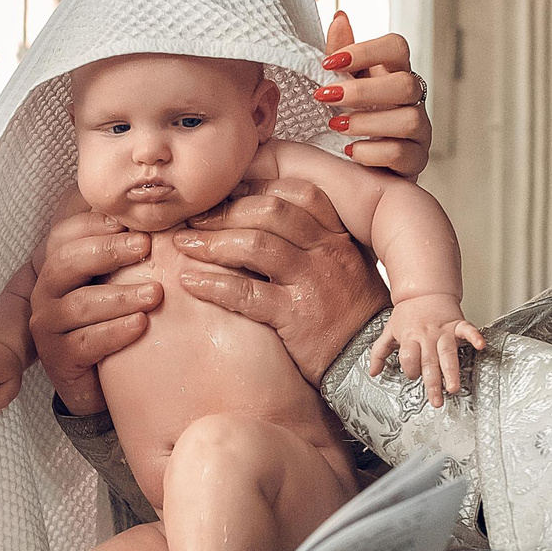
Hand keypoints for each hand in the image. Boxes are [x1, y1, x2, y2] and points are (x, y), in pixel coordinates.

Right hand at [29, 209, 160, 415]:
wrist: (101, 383)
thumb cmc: (115, 322)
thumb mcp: (119, 281)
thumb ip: (129, 250)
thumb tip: (161, 212)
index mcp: (60, 267)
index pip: (65, 234)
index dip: (95, 223)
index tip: (132, 221)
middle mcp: (47, 292)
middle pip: (65, 261)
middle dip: (107, 251)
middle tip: (145, 246)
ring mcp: (48, 326)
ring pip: (78, 304)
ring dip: (119, 296)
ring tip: (155, 293)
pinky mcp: (58, 359)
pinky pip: (85, 342)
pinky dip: (115, 331)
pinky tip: (141, 325)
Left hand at [169, 177, 389, 383]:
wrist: (366, 362)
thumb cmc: (352, 318)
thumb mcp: (346, 269)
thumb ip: (314, 244)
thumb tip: (267, 226)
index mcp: (338, 237)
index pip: (297, 194)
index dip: (258, 188)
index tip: (228, 194)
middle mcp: (326, 252)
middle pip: (269, 211)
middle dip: (225, 211)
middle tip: (194, 219)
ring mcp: (311, 282)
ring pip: (254, 244)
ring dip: (211, 242)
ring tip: (184, 245)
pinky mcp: (295, 316)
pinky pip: (245, 293)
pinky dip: (212, 285)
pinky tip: (190, 283)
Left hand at [315, 10, 433, 176]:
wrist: (360, 165)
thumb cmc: (354, 117)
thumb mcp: (343, 84)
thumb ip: (342, 54)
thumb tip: (339, 17)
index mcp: (394, 73)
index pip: (396, 48)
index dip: (366, 50)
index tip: (328, 63)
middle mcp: (412, 99)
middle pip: (405, 84)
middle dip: (363, 91)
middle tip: (326, 97)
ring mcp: (419, 131)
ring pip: (409, 120)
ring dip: (368, 122)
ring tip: (336, 126)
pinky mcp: (416, 160)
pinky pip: (403, 155)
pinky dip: (372, 152)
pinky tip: (350, 151)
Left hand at [372, 294, 486, 403]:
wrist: (423, 291)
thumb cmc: (407, 314)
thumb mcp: (388, 331)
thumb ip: (379, 352)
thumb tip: (373, 372)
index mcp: (410, 338)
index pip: (409, 357)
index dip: (410, 369)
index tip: (414, 376)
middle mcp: (427, 336)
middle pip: (429, 361)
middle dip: (433, 383)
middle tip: (436, 400)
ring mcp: (443, 330)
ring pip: (447, 353)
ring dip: (451, 371)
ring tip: (453, 387)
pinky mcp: (457, 324)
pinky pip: (467, 330)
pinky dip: (474, 336)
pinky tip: (480, 345)